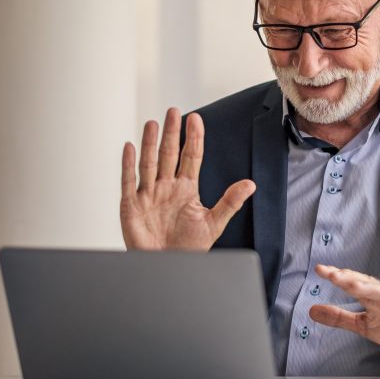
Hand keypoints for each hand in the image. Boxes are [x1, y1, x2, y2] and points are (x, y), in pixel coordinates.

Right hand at [120, 108, 255, 250]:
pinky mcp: (131, 206)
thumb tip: (251, 184)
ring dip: (151, 143)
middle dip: (171, 133)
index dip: (193, 138)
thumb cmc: (188, 248)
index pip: (191, 157)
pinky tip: (130, 147)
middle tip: (174, 111)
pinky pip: (128, 181)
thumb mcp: (214, 223)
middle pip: (169, 154)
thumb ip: (230, 202)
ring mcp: (148, 195)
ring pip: (149, 163)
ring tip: (154, 123)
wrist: (168, 267)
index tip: (195, 118)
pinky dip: (128, 165)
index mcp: (186, 189)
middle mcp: (166, 187)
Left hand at [308, 265, 379, 356]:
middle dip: (348, 277)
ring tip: (352, 282)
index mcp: (371, 298)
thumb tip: (312, 310)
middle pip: (364, 283)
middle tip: (331, 273)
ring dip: (367, 286)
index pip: (352, 283)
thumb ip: (339, 317)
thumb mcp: (362, 325)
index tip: (320, 269)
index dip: (337, 276)